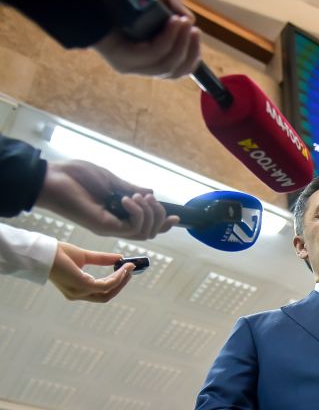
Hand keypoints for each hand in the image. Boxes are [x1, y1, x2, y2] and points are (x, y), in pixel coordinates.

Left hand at [37, 160, 178, 238]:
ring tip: (138, 198)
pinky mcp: (106, 228)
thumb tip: (151, 193)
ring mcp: (111, 227)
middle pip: (150, 232)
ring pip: (145, 232)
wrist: (52, 179)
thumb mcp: (110, 180)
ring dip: (149, 214)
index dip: (163, 222)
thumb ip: (131, 188)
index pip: (146, 225)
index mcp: (118, 214)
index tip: (175, 215)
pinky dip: (137, 213)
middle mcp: (116, 224)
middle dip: (159, 215)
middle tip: (148, 198)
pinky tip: (127, 199)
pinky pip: (132, 228)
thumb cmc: (76, 176)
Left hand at [49, 242, 133, 301]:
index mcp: (77, 290)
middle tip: (131, 271)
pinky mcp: (81, 286)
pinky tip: (121, 268)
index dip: (116, 283)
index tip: (127, 271)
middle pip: (106, 296)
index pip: (100, 292)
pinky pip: (105, 285)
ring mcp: (79, 292)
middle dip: (121, 283)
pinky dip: (116, 277)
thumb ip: (102, 259)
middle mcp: (78, 295)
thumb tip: (121, 258)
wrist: (43, 252)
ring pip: (108, 291)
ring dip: (121, 280)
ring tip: (129, 267)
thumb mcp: (85, 256)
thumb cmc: (58, 254)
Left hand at [92, 0, 199, 77]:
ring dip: (181, 43)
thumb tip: (190, 21)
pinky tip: (173, 23)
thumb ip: (173, 8)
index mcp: (147, 60)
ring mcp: (131, 67)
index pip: (177, 70)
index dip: (192, 56)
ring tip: (185, 23)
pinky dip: (168, 38)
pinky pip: (154, 53)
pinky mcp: (123, 61)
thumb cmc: (121, 0)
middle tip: (194, 29)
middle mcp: (139, 67)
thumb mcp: (155, 3)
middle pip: (175, 71)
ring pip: (167, 64)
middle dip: (190, 50)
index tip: (196, 35)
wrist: (90, 1)